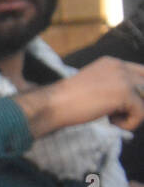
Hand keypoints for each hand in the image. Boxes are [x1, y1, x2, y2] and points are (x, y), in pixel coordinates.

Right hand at [16, 57, 143, 136]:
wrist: (52, 104)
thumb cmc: (65, 100)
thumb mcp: (93, 85)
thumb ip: (112, 86)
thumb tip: (130, 101)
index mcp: (112, 62)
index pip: (142, 73)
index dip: (140, 91)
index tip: (127, 106)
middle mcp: (120, 66)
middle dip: (138, 103)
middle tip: (120, 114)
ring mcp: (123, 79)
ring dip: (133, 114)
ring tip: (114, 119)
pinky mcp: (124, 94)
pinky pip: (141, 113)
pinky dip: (129, 123)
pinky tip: (112, 123)